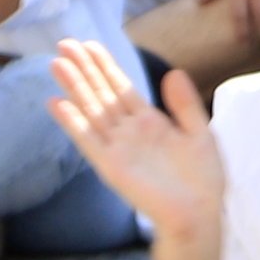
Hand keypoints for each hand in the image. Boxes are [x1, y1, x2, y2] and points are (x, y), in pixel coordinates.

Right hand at [47, 37, 224, 240]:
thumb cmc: (203, 182)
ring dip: (74, 88)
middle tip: (65, 43)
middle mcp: (129, 132)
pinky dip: (73, 122)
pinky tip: (57, 104)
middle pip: (101, 94)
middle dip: (84, 69)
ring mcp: (118, 148)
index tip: (89, 44)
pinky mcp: (111, 167)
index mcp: (150, 122)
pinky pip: (89, 140)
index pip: (122, 88)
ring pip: (92, 111)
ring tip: (56, 63)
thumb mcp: (200, 134)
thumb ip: (185, 105)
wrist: (199, 215)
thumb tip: (173, 73)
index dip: (105, 66)